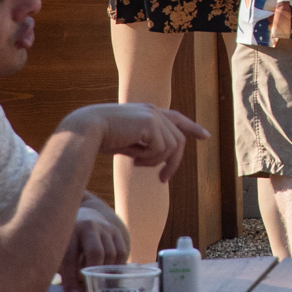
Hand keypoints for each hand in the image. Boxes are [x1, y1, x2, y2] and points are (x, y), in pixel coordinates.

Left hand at [59, 202, 128, 290]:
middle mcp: (88, 226)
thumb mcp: (61, 252)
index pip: (70, 257)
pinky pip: (122, 252)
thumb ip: (64, 271)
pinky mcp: (116, 231)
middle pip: (96, 252)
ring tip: (99, 284)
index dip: (71, 279)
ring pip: (111, 253)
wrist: (84, 216)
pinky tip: (109, 275)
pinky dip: (117, 266)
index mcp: (69, 231)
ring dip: (106, 272)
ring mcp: (105, 227)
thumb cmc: (68, 242)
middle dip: (94, 274)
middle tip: (90, 290)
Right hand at [69, 104, 206, 181]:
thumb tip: (162, 155)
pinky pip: (161, 148)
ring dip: (156, 161)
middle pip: (178, 140)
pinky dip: (149, 159)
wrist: (85, 130)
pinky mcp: (151, 122)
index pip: (176, 119)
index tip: (205, 136)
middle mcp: (154, 111)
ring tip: (136, 163)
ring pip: (172, 146)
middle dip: (173, 162)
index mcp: (147, 113)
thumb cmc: (99, 138)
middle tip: (163, 180)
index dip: (192, 127)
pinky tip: (132, 158)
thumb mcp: (126, 142)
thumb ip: (145, 144)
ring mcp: (154, 115)